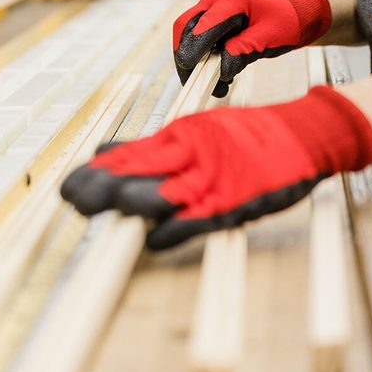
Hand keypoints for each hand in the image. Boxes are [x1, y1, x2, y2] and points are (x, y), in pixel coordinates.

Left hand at [59, 87, 371, 249]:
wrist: (303, 134)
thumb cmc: (246, 137)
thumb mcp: (195, 132)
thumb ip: (152, 147)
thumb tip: (102, 154)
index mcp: (181, 136)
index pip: (130, 154)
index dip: (98, 172)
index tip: (68, 185)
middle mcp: (192, 154)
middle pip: (139, 171)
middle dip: (104, 187)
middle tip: (73, 199)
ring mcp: (213, 177)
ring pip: (165, 192)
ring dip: (136, 202)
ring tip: (110, 211)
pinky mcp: (234, 200)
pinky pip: (199, 219)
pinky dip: (174, 230)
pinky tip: (154, 239)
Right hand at [172, 0, 331, 97]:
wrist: (295, 14)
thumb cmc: (286, 22)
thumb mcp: (269, 38)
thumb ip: (244, 50)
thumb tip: (221, 70)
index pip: (204, 24)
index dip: (194, 47)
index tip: (191, 68)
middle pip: (186, 27)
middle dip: (186, 56)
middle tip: (195, 83)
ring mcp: (212, 7)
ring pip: (187, 34)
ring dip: (193, 61)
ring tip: (216, 85)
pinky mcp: (212, 19)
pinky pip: (197, 38)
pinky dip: (201, 58)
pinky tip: (218, 75)